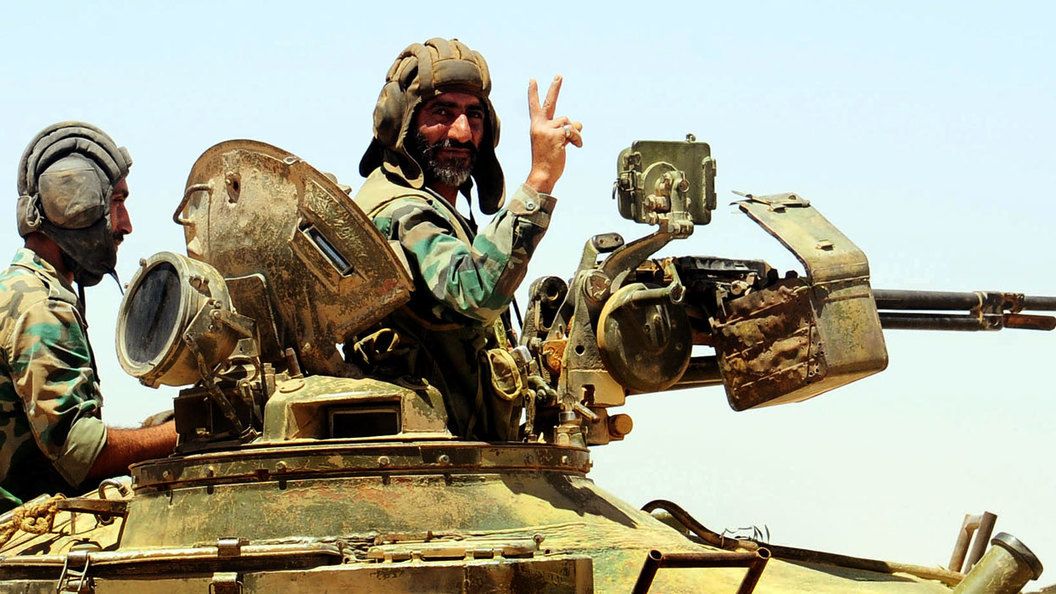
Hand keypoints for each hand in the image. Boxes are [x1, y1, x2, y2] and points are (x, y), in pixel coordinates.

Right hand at [525, 75, 582, 193]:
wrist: (542, 174)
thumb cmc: (546, 160)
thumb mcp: (552, 142)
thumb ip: (563, 130)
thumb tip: (579, 123)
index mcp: (536, 126)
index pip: (534, 106)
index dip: (533, 93)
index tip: (532, 80)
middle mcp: (540, 125)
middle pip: (550, 103)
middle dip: (555, 88)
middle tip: (560, 75)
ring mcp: (548, 130)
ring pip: (569, 122)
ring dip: (574, 133)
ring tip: (571, 144)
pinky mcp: (558, 135)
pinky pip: (574, 131)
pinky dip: (578, 139)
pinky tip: (575, 147)